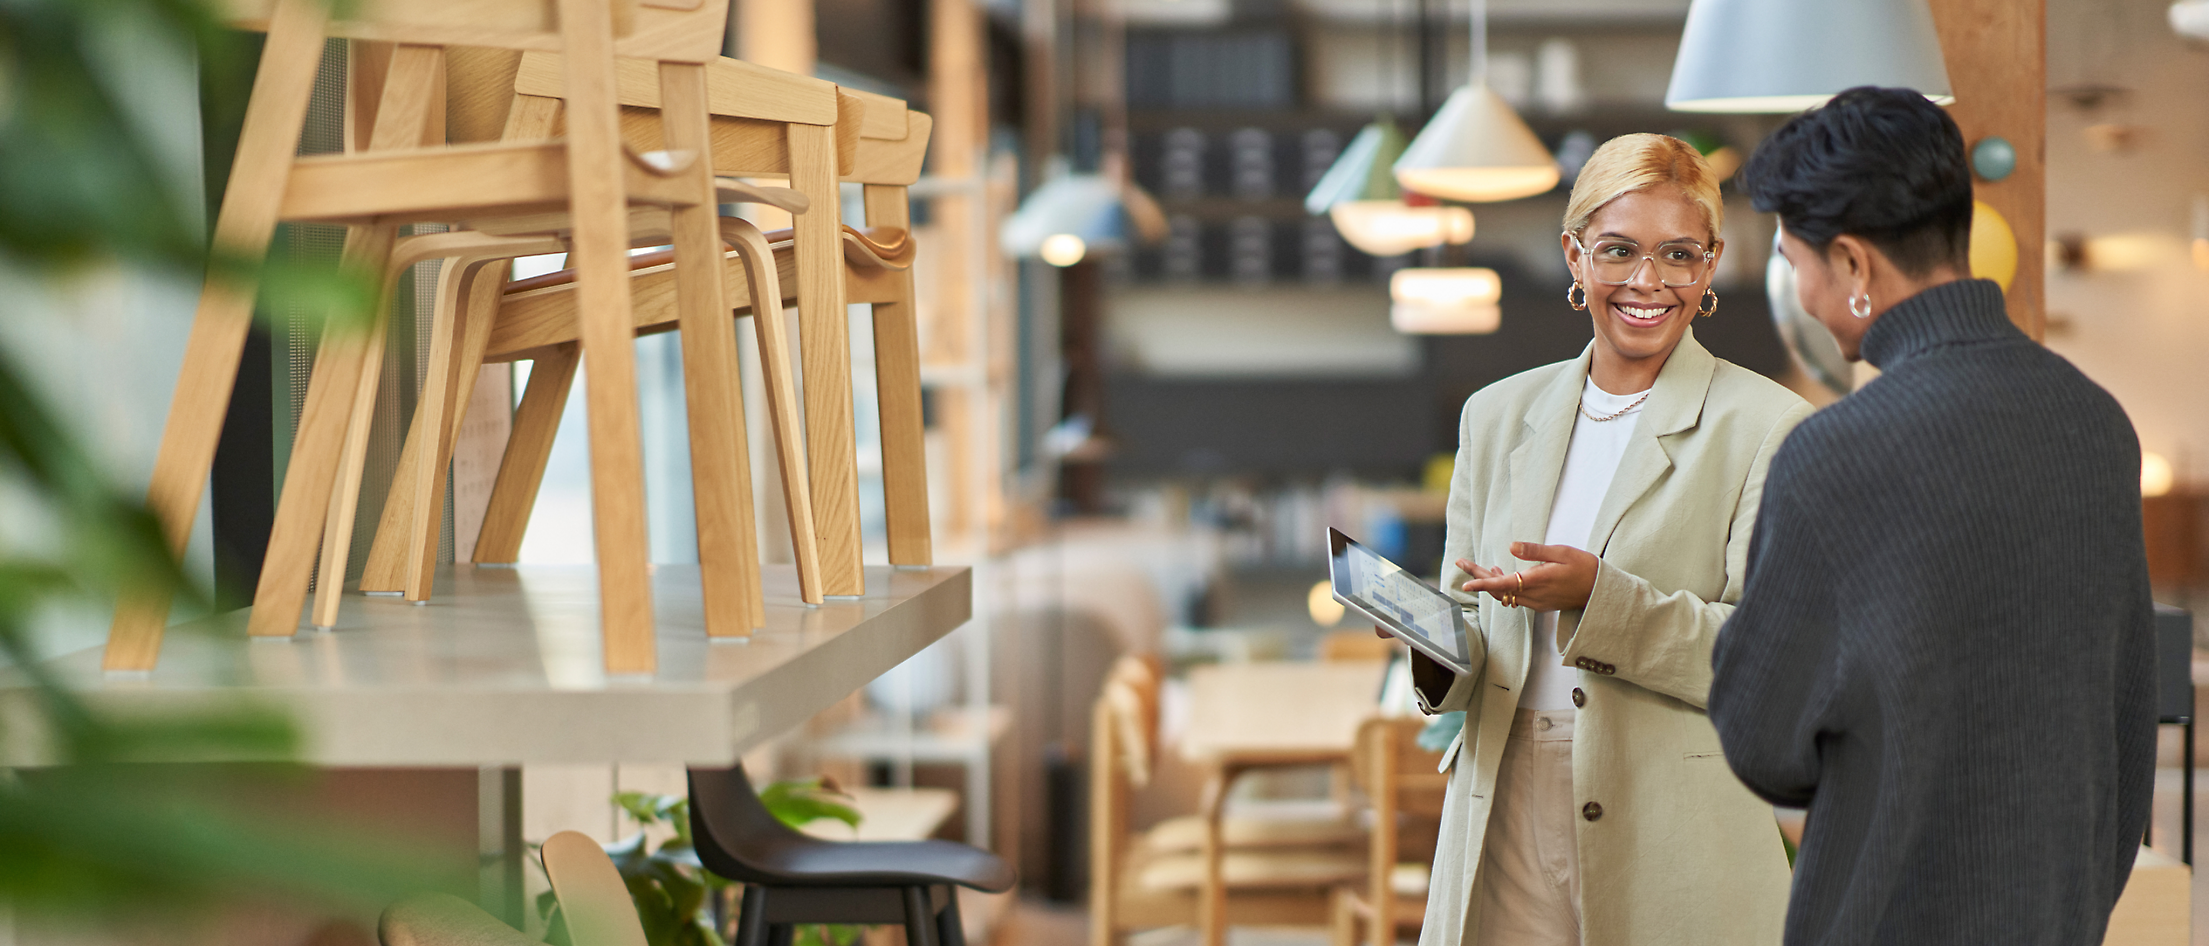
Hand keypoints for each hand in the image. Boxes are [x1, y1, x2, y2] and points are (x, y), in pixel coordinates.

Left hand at [1458, 542, 1598, 611]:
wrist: (1601, 591)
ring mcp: (1536, 603)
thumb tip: (1511, 546)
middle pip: (1498, 590)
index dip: (1483, 584)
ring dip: (1490, 582)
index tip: (1465, 585)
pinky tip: (1501, 573)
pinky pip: (1515, 597)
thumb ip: (1535, 551)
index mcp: (1537, 582)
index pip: (1503, 585)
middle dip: (1478, 577)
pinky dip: (1504, 586)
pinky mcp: (1540, 604)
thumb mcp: (1561, 553)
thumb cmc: (1584, 567)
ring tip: (1477, 567)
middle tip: (1462, 563)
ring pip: (1505, 595)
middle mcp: (1534, 596)